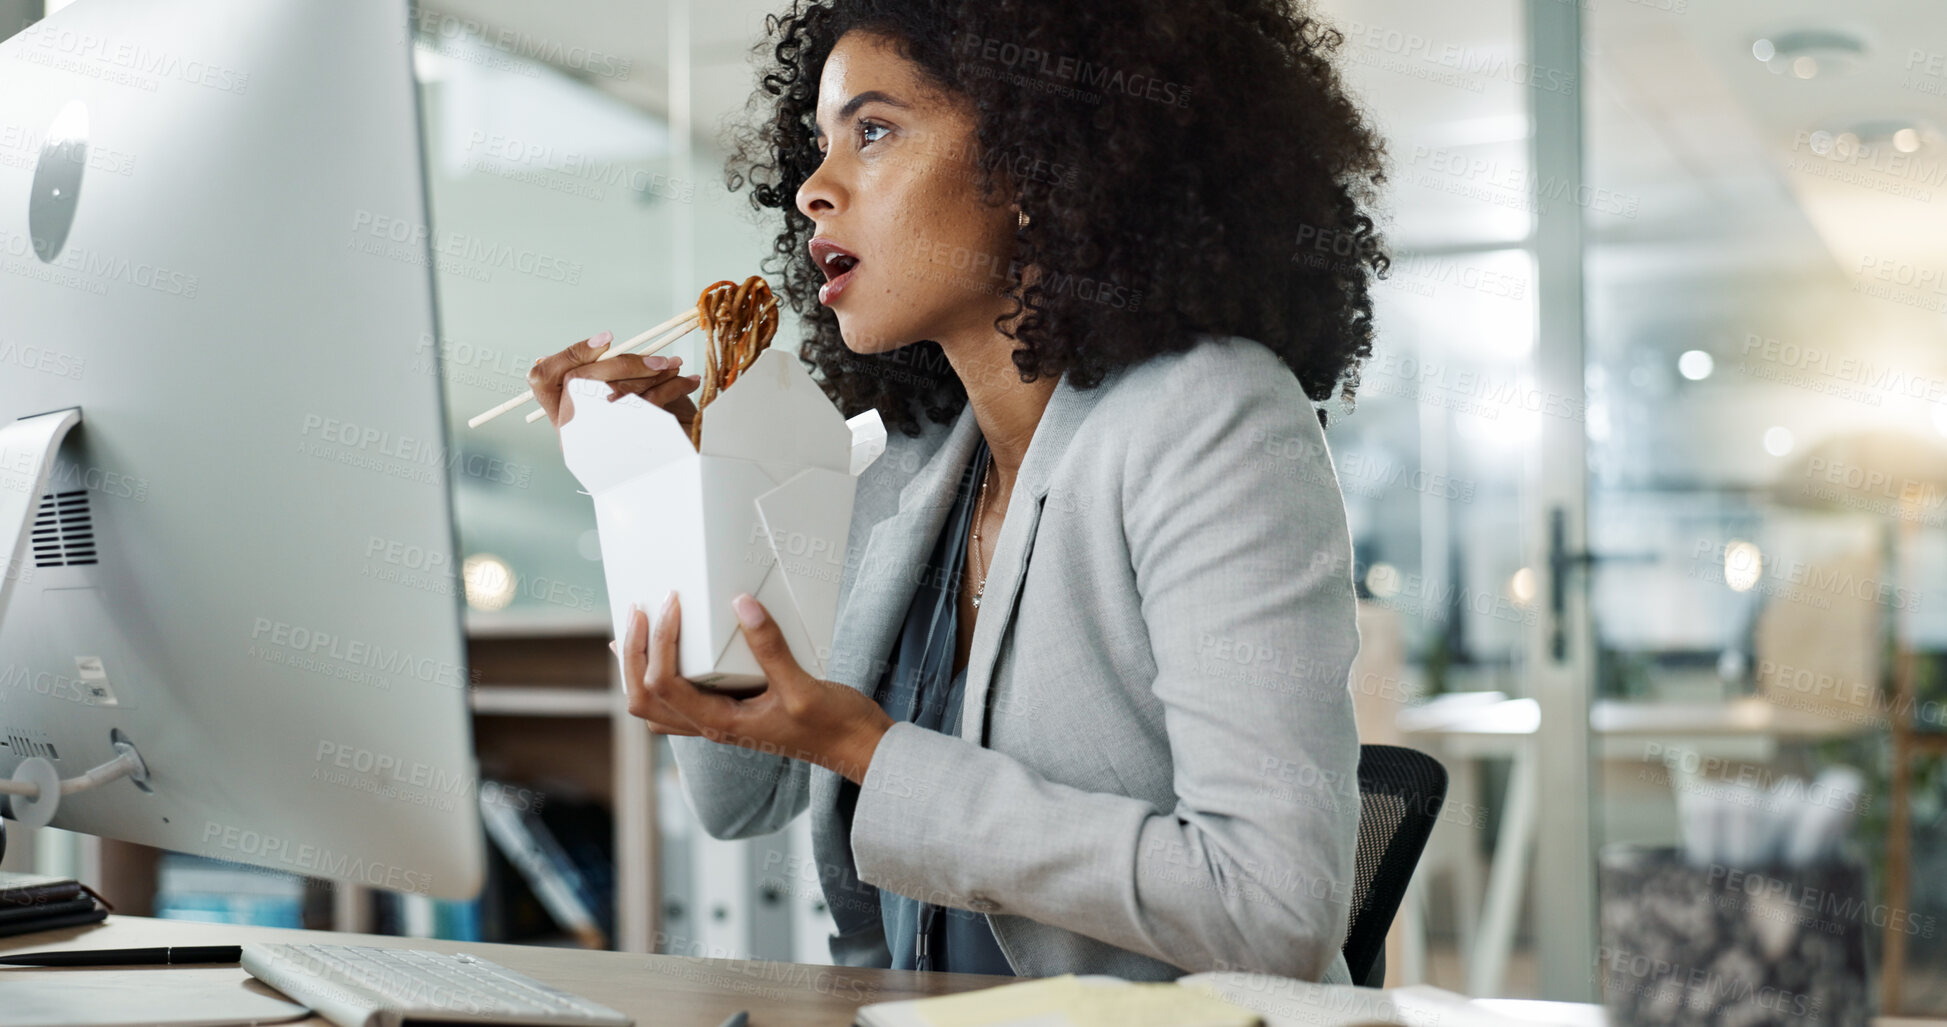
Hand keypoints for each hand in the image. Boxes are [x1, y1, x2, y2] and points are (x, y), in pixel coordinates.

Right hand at [525, 330, 702, 430]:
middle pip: (580, 379)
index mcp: (559, 412)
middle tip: (659, 359)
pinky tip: (688, 381)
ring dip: (654, 374)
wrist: (665, 472)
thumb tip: (602, 345)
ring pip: (617, 391)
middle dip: (625, 363)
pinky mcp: (622, 441)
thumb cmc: (639, 430)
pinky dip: (673, 388)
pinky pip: (646, 404)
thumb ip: (602, 377)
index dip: (573, 353)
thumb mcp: (616, 399)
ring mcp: (590, 435)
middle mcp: (568, 425)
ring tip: (675, 366)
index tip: (608, 338)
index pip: (542, 377)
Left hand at [613, 590, 894, 784]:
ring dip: (637, 670)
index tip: (672, 604)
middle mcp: (713, 727)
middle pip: (644, 702)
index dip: (659, 643)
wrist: (857, 748)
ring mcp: (720, 722)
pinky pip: (679, 700)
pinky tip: (668, 653)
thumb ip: (770, 647)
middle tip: (639, 612)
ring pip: (655, 706)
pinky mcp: (731, 713)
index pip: (664, 686)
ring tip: (636, 631)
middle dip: (632, 657)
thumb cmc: (834, 724)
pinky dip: (660, 677)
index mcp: (722, 724)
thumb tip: (740, 604)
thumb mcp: (803, 685)